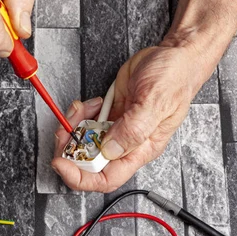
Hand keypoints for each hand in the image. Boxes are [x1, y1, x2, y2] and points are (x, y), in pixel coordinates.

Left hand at [52, 45, 204, 191]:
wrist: (174, 56)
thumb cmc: (174, 78)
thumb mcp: (155, 100)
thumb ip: (133, 129)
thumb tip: (111, 150)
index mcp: (141, 149)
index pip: (107, 178)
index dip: (80, 177)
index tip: (62, 163)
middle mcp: (127, 144)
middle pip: (88, 162)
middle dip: (69, 150)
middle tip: (64, 131)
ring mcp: (116, 129)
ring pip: (84, 142)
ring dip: (74, 128)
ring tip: (79, 109)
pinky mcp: (110, 114)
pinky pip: (86, 123)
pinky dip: (80, 114)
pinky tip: (88, 103)